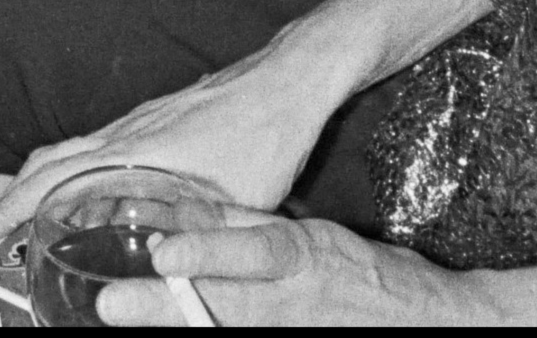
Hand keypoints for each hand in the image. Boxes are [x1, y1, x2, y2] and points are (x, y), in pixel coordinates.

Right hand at [0, 34, 340, 239]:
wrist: (289, 80)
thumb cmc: (264, 135)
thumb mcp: (233, 201)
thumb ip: (198, 238)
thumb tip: (165, 273)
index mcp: (134, 151)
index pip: (55, 176)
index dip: (13, 204)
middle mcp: (126, 132)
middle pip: (51, 161)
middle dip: (12, 195)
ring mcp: (140, 123)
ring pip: (73, 151)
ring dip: (42, 182)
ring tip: (27, 217)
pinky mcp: (158, 120)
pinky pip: (99, 146)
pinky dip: (75, 171)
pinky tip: (91, 195)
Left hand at [91, 217, 473, 327]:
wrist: (424, 323)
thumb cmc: (363, 274)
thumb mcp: (312, 235)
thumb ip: (245, 225)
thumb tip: (184, 211)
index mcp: (304, 258)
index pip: (255, 251)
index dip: (208, 250)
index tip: (161, 253)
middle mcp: (295, 303)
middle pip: (223, 306)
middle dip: (163, 308)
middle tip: (112, 306)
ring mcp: (290, 332)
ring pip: (226, 331)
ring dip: (174, 326)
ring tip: (124, 318)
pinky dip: (205, 335)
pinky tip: (163, 335)